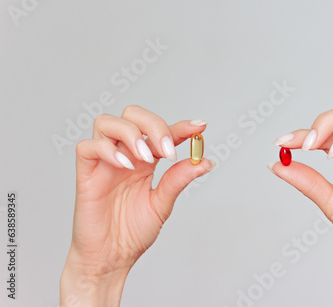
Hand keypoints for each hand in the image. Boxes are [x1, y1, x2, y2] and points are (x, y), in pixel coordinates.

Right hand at [60, 105, 214, 306]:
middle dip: (153, 125)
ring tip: (146, 157)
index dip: (181, 126)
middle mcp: (125, 156)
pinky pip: (87, 147)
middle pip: (132, 115)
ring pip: (107, 122)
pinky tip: (125, 166)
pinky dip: (107, 150)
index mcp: (145, 161)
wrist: (110, 259)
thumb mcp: (162, 205)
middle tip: (167, 150)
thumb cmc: (131, 233)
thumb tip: (204, 162)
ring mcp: (104, 163)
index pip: (162, 133)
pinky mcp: (86, 174)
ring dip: (131, 133)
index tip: (200, 127)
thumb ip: (178, 181)